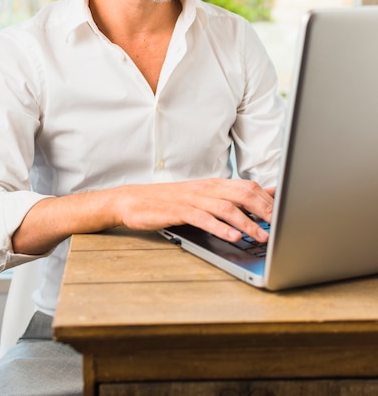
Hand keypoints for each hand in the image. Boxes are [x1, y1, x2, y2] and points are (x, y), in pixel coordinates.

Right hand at [112, 178, 273, 243]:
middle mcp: (206, 188)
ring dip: (247, 222)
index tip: (286, 213)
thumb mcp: (202, 196)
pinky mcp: (179, 211)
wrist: (134, 200)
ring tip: (261, 237)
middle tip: (281, 225)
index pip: (248, 187)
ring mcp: (193, 198)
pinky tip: (232, 236)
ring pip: (226, 207)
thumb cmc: (170, 202)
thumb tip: (261, 195)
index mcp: (214, 184)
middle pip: (242, 194)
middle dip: (264, 210)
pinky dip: (220, 227)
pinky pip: (203, 218)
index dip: (269, 200)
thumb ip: (229, 196)